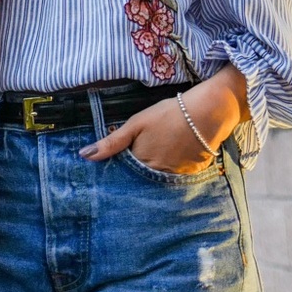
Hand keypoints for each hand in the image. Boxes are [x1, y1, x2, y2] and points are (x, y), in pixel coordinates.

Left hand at [78, 66, 248, 173]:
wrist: (206, 113)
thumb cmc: (168, 114)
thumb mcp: (136, 123)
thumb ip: (111, 142)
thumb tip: (84, 155)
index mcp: (141, 163)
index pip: (125, 173)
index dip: (120, 168)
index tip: (115, 165)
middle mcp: (158, 175)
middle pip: (142, 178)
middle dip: (136, 173)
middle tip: (141, 156)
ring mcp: (177, 176)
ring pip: (160, 177)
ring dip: (156, 171)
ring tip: (158, 155)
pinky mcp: (193, 173)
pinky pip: (178, 175)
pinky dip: (174, 168)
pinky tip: (175, 155)